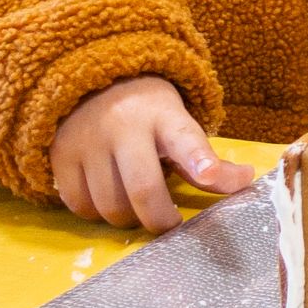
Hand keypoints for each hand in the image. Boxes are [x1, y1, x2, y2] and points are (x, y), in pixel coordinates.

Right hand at [48, 75, 257, 231]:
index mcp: (164, 116)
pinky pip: (80, 206)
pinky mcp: (61, 157)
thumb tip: (246, 183)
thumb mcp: (179, 126)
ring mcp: (88, 142)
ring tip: (136, 205)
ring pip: (110, 206)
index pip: (184, 138)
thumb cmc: (146, 114)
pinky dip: (96, 214)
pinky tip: (108, 199)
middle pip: (143, 189)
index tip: (209, 174)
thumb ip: (206, 160)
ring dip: (128, 218)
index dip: (198, 159)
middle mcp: (124, 127)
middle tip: (170, 223)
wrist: (92, 84)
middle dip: (160, 219)